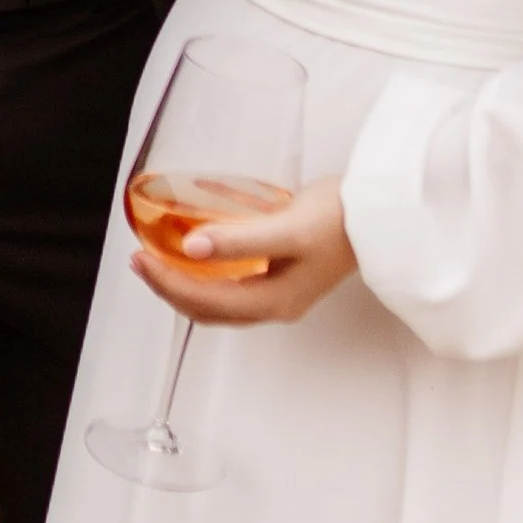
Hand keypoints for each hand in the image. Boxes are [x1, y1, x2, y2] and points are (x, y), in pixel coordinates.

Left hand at [133, 176, 358, 327]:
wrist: (382, 214)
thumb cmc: (340, 218)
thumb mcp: (286, 228)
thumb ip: (238, 240)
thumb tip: (190, 249)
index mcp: (274, 301)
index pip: (205, 302)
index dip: (167, 283)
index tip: (142, 258)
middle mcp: (276, 304)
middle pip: (208, 309)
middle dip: (169, 287)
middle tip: (140, 259)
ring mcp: (281, 293)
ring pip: (219, 302)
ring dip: (185, 284)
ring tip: (159, 258)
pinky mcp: (284, 276)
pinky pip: (233, 287)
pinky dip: (207, 277)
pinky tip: (198, 255)